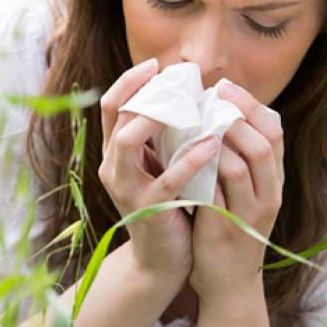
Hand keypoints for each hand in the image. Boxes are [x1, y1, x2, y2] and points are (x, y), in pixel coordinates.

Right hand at [98, 58, 218, 282]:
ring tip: (189, 104)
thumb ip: (167, 138)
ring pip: (128, 141)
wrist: (164, 262)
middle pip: (118, 115)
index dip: (130, 81)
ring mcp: (126, 189)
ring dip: (157, 117)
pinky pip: (166, 180)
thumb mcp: (163, 166)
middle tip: (178, 78)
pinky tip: (213, 145)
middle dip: (146, 91)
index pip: (112, 106)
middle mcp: (113, 167)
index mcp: (117, 153)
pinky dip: (190, 160)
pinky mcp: (148, 210)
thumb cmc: (170, 207)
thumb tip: (190, 97)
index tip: (157, 64)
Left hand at [190, 80, 284, 302]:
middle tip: (213, 93)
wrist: (228, 282)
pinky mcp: (227, 226)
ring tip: (198, 116)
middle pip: (266, 141)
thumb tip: (219, 118)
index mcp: (274, 181)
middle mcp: (270, 193)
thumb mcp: (245, 194)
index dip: (252, 106)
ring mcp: (251, 211)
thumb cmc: (230, 230)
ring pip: (244, 162)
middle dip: (239, 112)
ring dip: (221, 136)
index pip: (275, 132)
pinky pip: (218, 189)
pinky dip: (203, 167)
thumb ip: (239, 161)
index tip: (226, 87)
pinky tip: (185, 151)